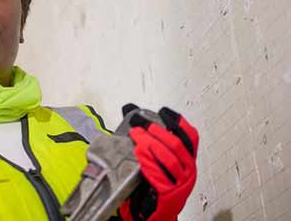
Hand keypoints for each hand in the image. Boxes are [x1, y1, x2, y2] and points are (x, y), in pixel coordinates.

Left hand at [119, 105, 198, 220]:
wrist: (153, 213)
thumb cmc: (154, 185)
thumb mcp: (154, 160)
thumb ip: (146, 137)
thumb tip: (130, 109)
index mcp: (187, 161)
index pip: (190, 137)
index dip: (179, 122)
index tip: (164, 112)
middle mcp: (188, 171)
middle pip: (177, 145)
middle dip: (157, 131)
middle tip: (141, 124)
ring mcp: (181, 183)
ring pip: (169, 158)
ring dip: (151, 144)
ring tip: (137, 135)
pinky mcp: (170, 194)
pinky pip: (160, 174)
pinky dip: (149, 162)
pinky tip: (139, 153)